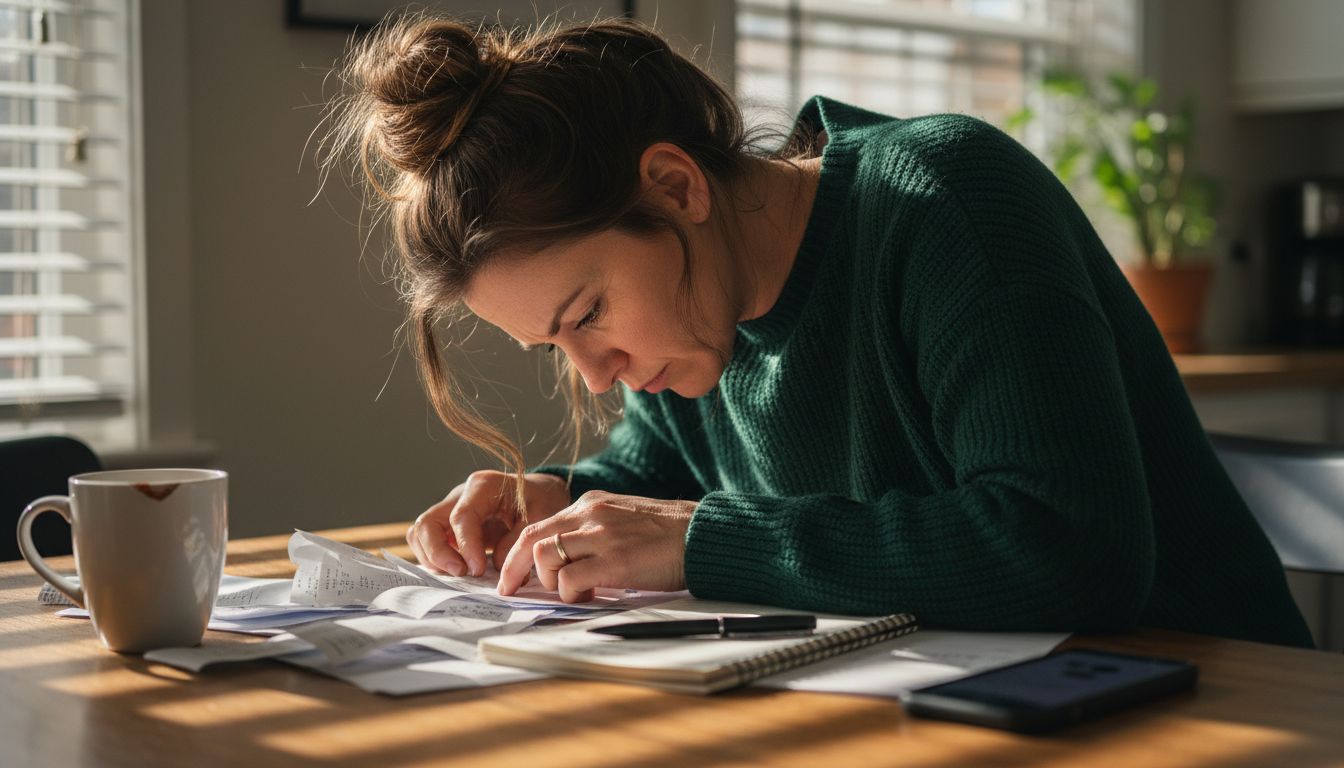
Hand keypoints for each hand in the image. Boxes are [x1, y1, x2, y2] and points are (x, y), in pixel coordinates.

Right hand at [406, 470, 571, 576]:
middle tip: (461, 574)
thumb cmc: (540, 501)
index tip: (478, 569)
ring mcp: (450, 510)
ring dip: (433, 558)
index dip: (466, 546)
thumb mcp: (541, 516)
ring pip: (421, 533)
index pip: (461, 516)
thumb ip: (517, 541)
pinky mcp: (448, 527)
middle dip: (438, 553)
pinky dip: (435, 560)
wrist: (540, 494)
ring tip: (459, 575)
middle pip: (428, 523)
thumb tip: (496, 569)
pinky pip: (428, 543)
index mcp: (483, 486)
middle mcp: (459, 495)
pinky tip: (457, 572)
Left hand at [497, 490, 696, 602]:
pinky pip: (569, 579)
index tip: (510, 575)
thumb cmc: (666, 534)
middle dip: (513, 569)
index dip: (517, 554)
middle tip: (511, 590)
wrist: (699, 535)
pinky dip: (569, 593)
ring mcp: (601, 536)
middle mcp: (590, 514)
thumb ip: (592, 534)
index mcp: (590, 504)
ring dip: (549, 581)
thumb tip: (565, 564)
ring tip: (572, 591)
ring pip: (546, 557)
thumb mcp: (621, 521)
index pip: (538, 525)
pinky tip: (588, 596)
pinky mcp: (614, 560)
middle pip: (531, 539)